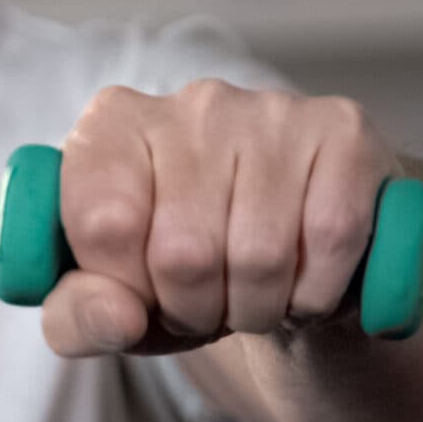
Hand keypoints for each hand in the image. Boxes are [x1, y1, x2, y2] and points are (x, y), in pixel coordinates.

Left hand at [41, 80, 405, 357]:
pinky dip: (317, 290)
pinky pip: (333, 238)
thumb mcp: (106, 305)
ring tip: (252, 295)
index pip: (105, 226)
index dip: (127, 289)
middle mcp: (190, 104)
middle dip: (194, 311)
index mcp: (111, 128)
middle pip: (184, 252)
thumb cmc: (177, 274)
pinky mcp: (344, 131)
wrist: (287, 253)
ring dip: (257, 309)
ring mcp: (271, 110)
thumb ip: (78, 316)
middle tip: (205, 305)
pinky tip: (304, 282)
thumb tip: (118, 317)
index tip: (141, 292)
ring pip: (261, 255)